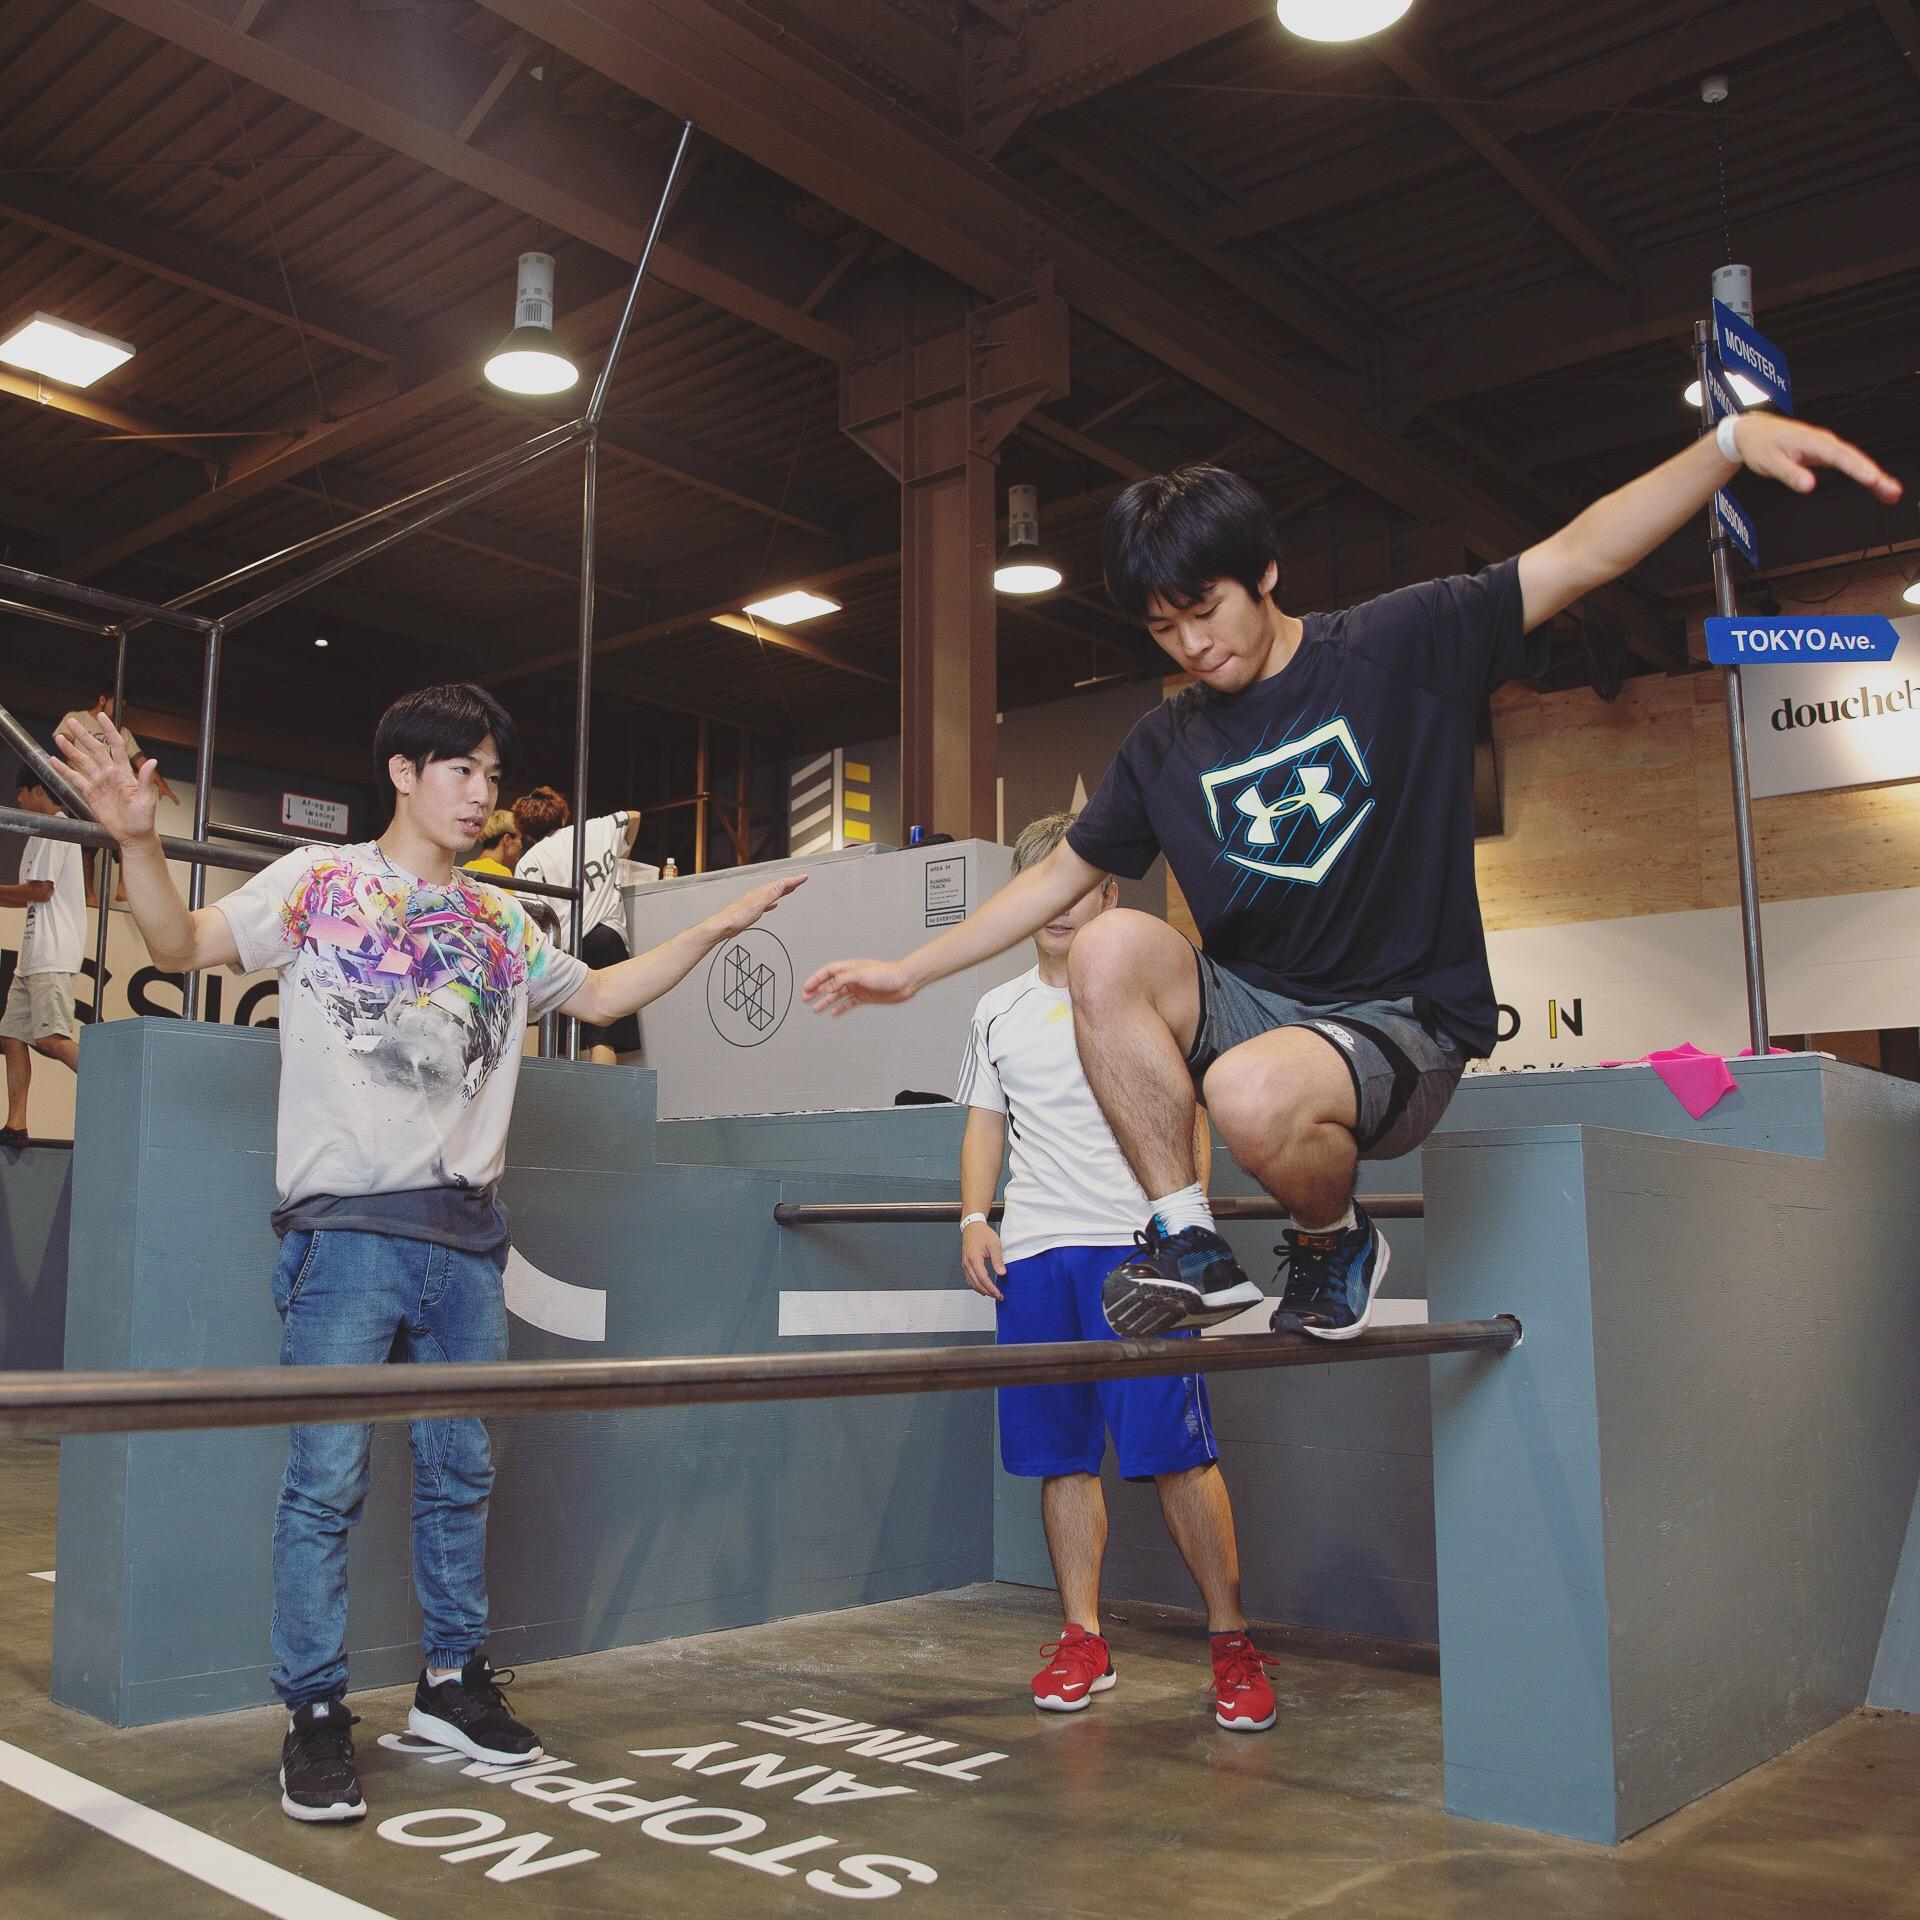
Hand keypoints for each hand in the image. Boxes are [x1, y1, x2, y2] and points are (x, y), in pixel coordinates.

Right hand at [52, 711, 158, 844]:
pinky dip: (64, 770)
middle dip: (83, 736)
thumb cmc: (144, 818)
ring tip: (60, 737)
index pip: (116, 746)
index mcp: (124, 772)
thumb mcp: (147, 799)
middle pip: (95, 750)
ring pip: (82, 762)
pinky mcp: (90, 793)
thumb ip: (146, 780)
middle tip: (72, 722)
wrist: (133, 834)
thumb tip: (153, 761)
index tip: (101, 717)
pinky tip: (54, 760)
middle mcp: (110, 774)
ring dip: (71, 750)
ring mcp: (99, 782)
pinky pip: (75, 779)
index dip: (108, 731)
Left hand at [703, 872, 806, 939]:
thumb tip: (782, 884)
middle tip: (801, 880)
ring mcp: (755, 903)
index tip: (804, 877)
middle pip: (777, 887)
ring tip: (790, 889)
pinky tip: (774, 905)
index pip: (781, 884)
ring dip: (782, 891)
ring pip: (773, 894)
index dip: (793, 880)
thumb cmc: (736, 917)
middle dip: (790, 883)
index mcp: (761, 893)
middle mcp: (758, 896)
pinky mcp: (752, 911)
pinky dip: (773, 902)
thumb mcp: (757, 905)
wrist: (723, 926)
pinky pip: (767, 903)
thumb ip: (770, 894)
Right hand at [803, 957, 914, 1015]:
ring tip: (815, 1009)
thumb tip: (829, 987)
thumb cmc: (886, 974)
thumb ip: (842, 980)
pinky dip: (840, 1008)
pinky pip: (848, 1003)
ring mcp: (858, 988)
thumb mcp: (860, 974)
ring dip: (826, 1001)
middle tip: (805, 999)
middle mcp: (852, 977)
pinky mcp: (865, 997)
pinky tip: (833, 1013)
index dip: (816, 979)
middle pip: (830, 984)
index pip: (828, 972)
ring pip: (837, 995)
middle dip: (817, 991)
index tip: (806, 988)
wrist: (904, 982)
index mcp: (850, 967)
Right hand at [961, 1221, 1005, 1300]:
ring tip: (993, 1294)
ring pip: (972, 1283)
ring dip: (982, 1291)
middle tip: (998, 1296)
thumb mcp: (994, 1245)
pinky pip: (970, 1279)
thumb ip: (998, 1260)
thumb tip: (1002, 1273)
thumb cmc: (983, 1233)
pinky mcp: (965, 1265)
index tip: (999, 1294)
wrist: (972, 1226)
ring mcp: (965, 1265)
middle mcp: (967, 1263)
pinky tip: (983, 1289)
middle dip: (988, 1292)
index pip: (983, 1279)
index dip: (991, 1288)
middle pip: (977, 1284)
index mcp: (974, 1259)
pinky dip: (976, 1286)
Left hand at [1732, 413, 1901, 502]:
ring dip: (1874, 476)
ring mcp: (1826, 447)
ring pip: (1855, 461)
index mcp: (1812, 441)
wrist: (1753, 432)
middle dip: (1875, 475)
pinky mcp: (1825, 454)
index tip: (1872, 478)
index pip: (1840, 456)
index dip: (1858, 468)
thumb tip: (1808, 485)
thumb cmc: (1760, 444)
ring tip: (1891, 493)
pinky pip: (1848, 464)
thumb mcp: (1770, 462)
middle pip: (1854, 459)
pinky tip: (1874, 485)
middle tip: (1892, 490)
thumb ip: (1790, 474)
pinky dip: (1862, 474)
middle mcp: (1824, 442)